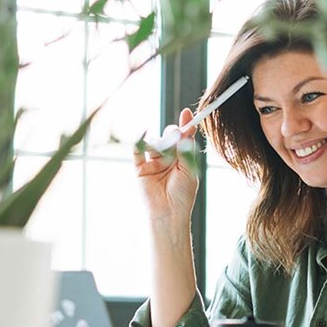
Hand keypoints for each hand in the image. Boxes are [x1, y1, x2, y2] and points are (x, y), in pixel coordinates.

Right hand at [133, 108, 199, 222]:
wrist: (168, 213)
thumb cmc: (182, 194)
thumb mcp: (189, 169)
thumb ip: (186, 149)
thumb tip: (187, 129)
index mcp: (182, 159)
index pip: (183, 138)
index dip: (185, 125)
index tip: (188, 114)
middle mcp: (168, 159)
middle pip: (168, 137)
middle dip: (171, 134)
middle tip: (175, 136)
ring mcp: (153, 163)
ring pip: (154, 143)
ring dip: (159, 142)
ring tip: (164, 152)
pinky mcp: (140, 169)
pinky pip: (137, 152)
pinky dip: (139, 142)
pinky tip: (143, 135)